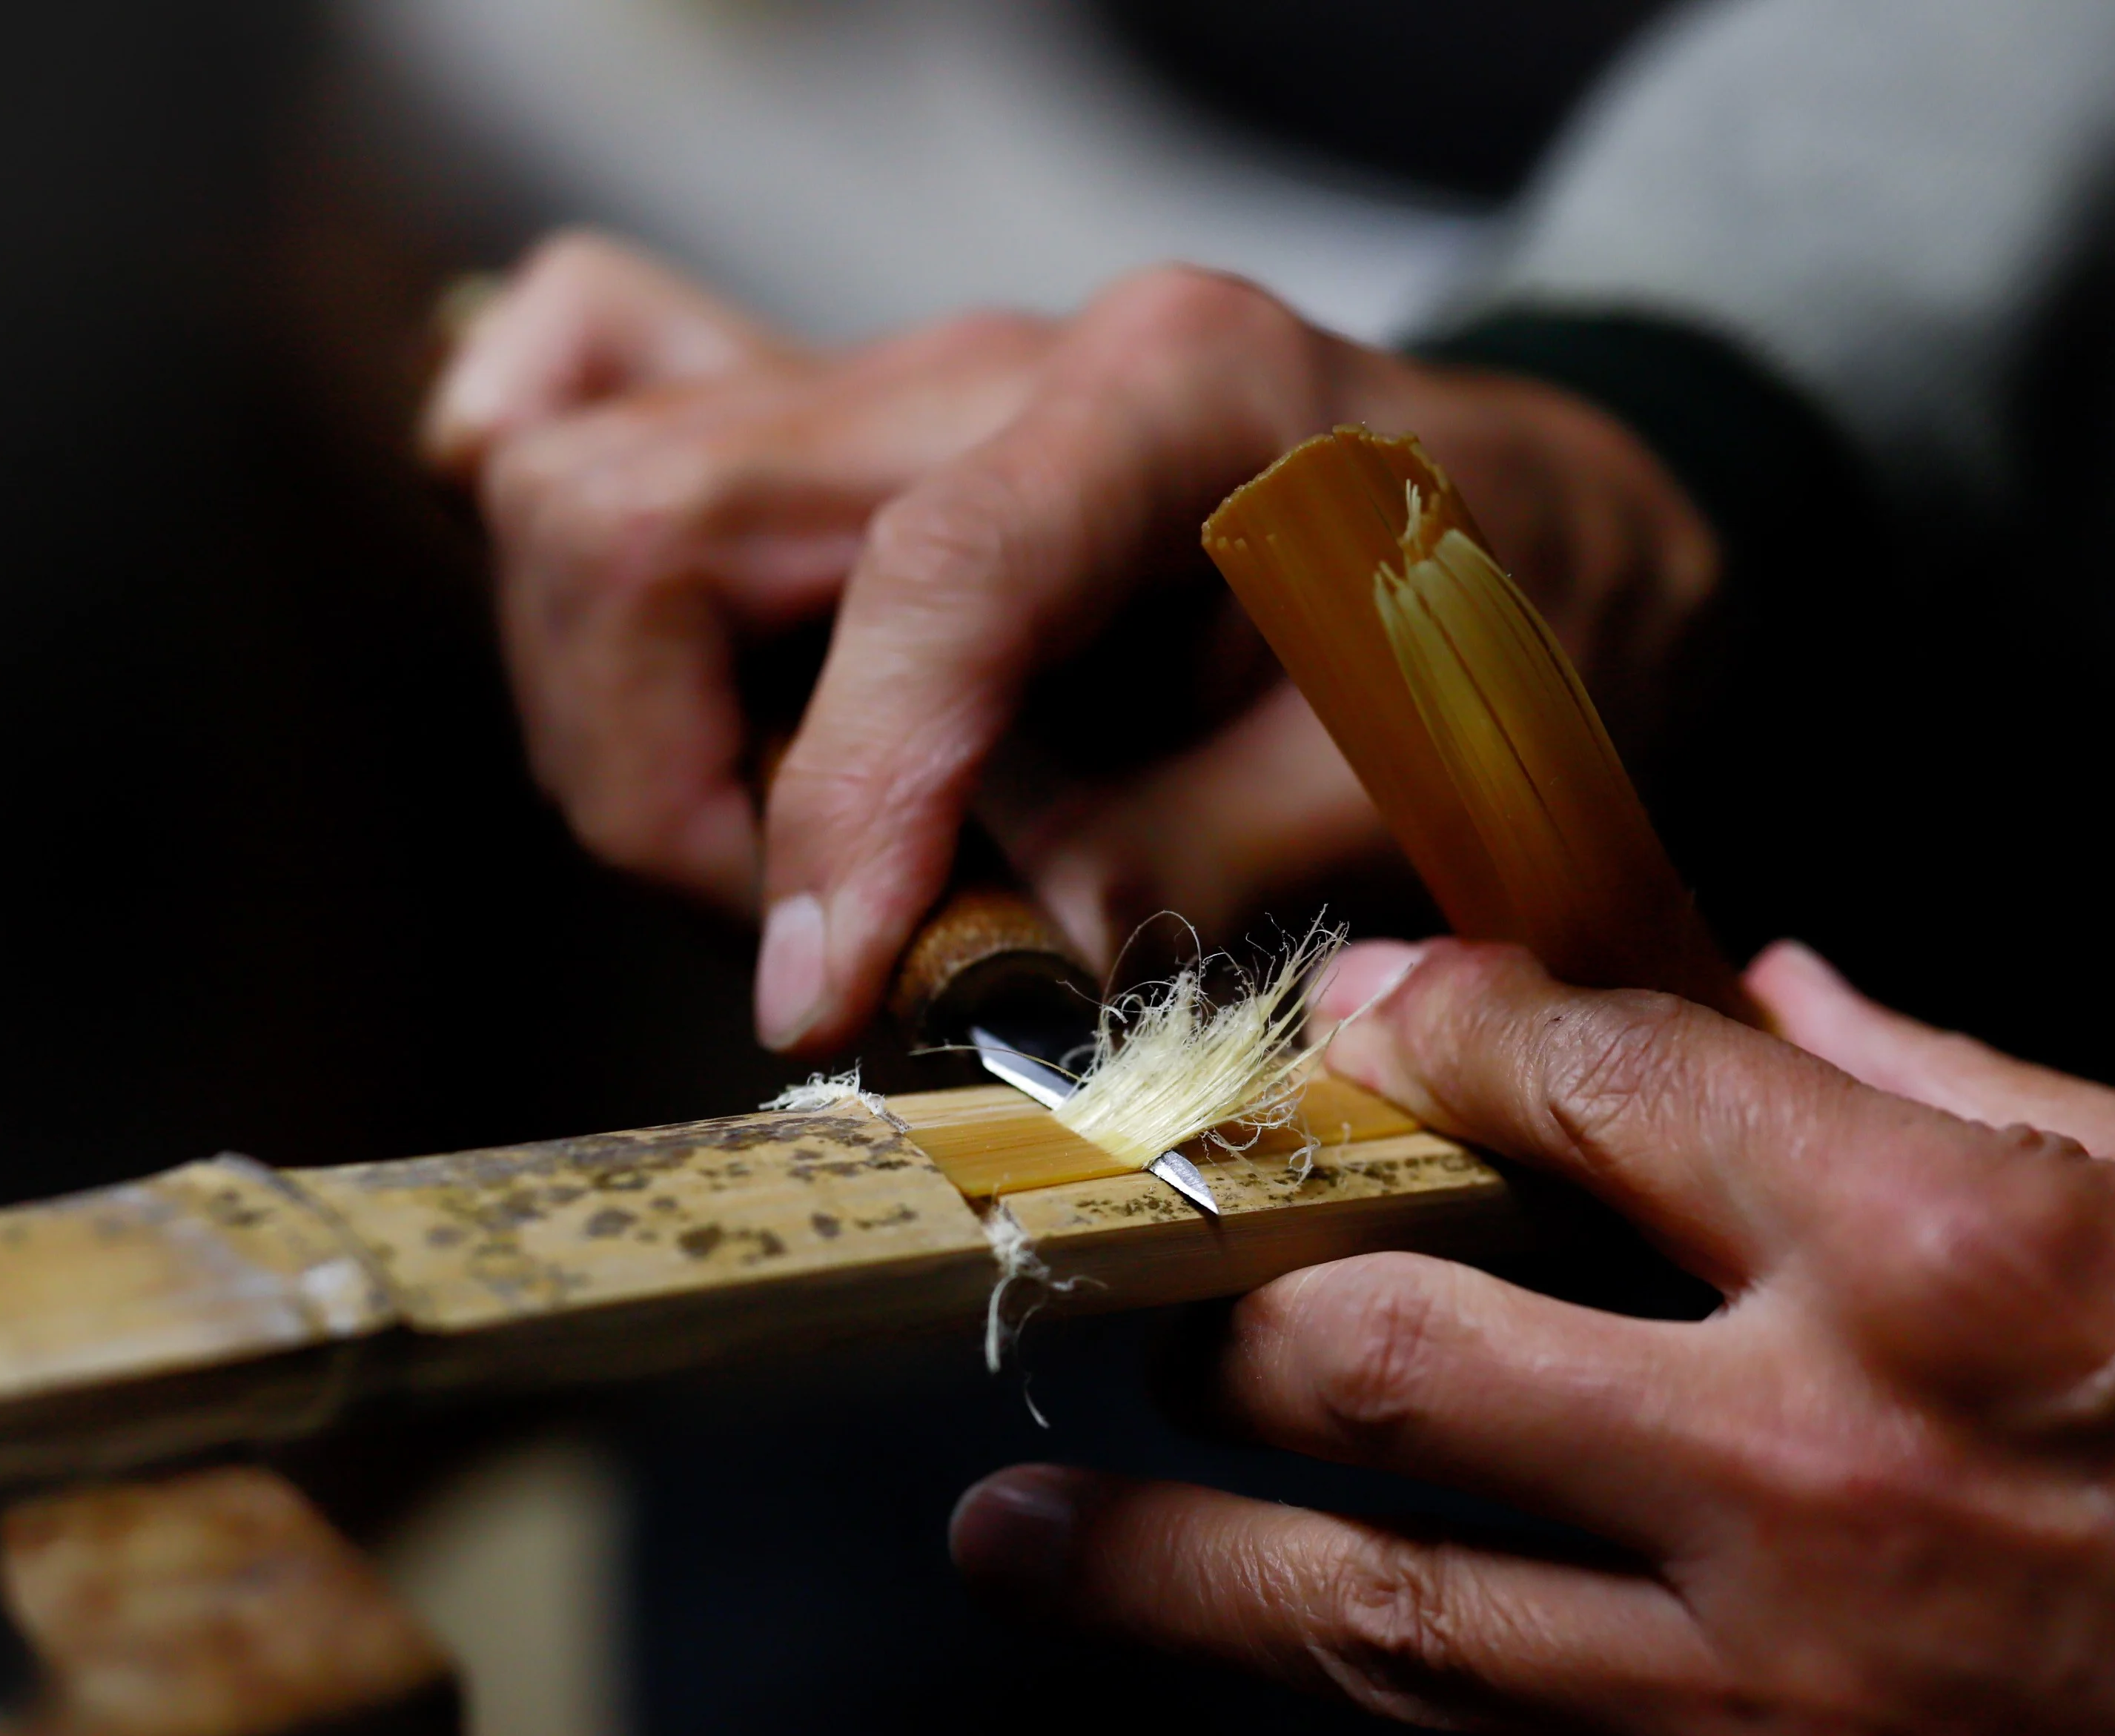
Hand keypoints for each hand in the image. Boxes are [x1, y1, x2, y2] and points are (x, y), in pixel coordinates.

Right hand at [422, 234, 1719, 1050]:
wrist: (1536, 521)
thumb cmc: (1508, 631)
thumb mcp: (1419, 773)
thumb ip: (1208, 864)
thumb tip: (996, 979)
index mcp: (1171, 401)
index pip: (918, 585)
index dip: (838, 810)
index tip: (818, 996)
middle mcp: (995, 361)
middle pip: (646, 518)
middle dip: (670, 785)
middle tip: (827, 945)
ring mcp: (896, 388)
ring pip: (577, 497)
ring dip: (624, 729)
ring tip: (800, 863)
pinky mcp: (845, 447)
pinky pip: (595, 410)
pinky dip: (578, 571)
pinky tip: (670, 695)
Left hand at [949, 938, 2114, 1735]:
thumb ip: (1922, 1066)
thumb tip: (1743, 991)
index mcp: (1922, 1243)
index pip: (1577, 1080)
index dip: (1422, 1030)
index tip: (1346, 1035)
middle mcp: (1819, 1466)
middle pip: (1397, 1353)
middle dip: (1212, 1304)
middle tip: (1105, 1296)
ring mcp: (1797, 1704)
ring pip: (1383, 1622)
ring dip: (1161, 1575)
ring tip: (1014, 1543)